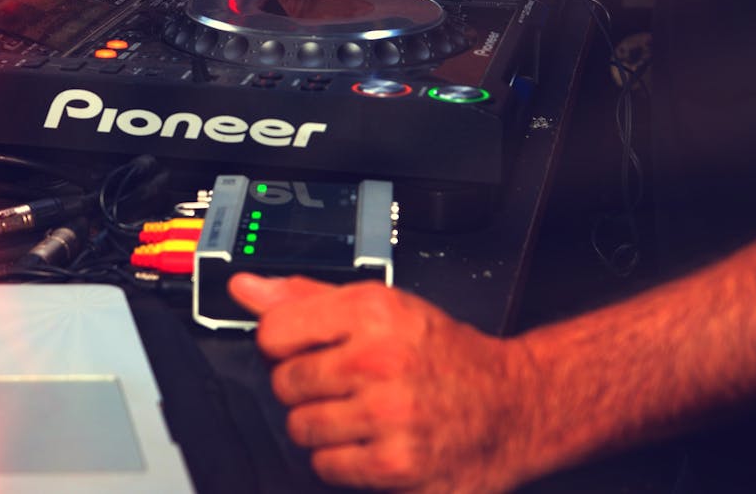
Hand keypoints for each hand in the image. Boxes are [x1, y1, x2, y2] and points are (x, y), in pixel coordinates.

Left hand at [229, 274, 541, 493]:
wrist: (511, 407)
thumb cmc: (442, 356)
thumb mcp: (381, 308)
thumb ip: (306, 298)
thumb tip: (244, 289)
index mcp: (372, 311)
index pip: (274, 331)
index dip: (284, 344)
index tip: (304, 349)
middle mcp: (380, 360)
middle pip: (285, 382)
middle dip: (306, 386)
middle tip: (343, 384)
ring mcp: (388, 415)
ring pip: (301, 428)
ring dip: (323, 426)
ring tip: (360, 413)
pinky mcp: (396, 466)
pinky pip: (327, 466)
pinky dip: (343, 460)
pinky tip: (372, 441)